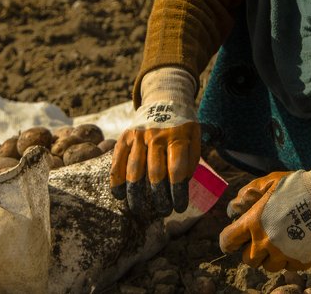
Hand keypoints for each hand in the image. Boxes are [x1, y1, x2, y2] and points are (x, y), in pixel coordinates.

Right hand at [110, 67, 200, 215]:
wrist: (164, 98)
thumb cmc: (182, 126)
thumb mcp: (195, 138)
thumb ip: (190, 160)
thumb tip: (180, 184)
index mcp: (178, 137)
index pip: (177, 170)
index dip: (177, 192)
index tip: (179, 207)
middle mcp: (156, 136)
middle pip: (155, 173)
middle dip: (158, 197)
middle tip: (162, 211)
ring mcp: (138, 136)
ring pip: (134, 170)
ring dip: (136, 194)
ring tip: (140, 210)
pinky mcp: (125, 137)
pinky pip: (117, 161)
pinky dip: (116, 180)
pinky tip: (119, 195)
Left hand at [218, 160, 310, 271]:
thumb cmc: (295, 186)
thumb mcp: (267, 182)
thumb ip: (248, 193)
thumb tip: (234, 207)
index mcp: (253, 223)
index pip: (228, 241)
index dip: (227, 242)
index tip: (232, 241)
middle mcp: (265, 242)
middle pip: (248, 260)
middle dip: (251, 251)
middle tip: (260, 240)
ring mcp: (283, 254)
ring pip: (269, 267)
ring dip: (270, 258)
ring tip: (278, 244)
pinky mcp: (301, 260)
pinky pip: (289, 267)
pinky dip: (290, 259)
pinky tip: (294, 245)